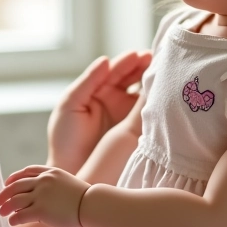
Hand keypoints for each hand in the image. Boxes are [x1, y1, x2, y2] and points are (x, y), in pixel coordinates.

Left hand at [0, 165, 89, 226]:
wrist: (91, 204)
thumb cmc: (82, 197)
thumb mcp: (66, 181)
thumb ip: (52, 184)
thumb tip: (40, 194)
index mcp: (49, 172)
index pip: (26, 172)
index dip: (13, 178)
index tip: (7, 183)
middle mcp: (43, 181)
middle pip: (16, 185)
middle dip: (4, 194)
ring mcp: (41, 194)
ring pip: (15, 200)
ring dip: (6, 207)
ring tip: (1, 213)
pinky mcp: (41, 210)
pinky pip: (21, 214)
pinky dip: (14, 219)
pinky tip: (12, 222)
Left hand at [47, 51, 151, 173]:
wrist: (71, 171)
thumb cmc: (65, 138)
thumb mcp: (70, 104)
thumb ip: (88, 81)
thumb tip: (106, 60)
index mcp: (96, 89)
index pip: (114, 70)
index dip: (127, 62)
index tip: (139, 55)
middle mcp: (113, 98)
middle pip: (131, 77)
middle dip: (143, 67)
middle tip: (156, 60)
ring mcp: (124, 112)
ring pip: (141, 92)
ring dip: (151, 82)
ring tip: (162, 74)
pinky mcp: (133, 128)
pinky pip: (145, 112)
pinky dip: (153, 102)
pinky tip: (161, 95)